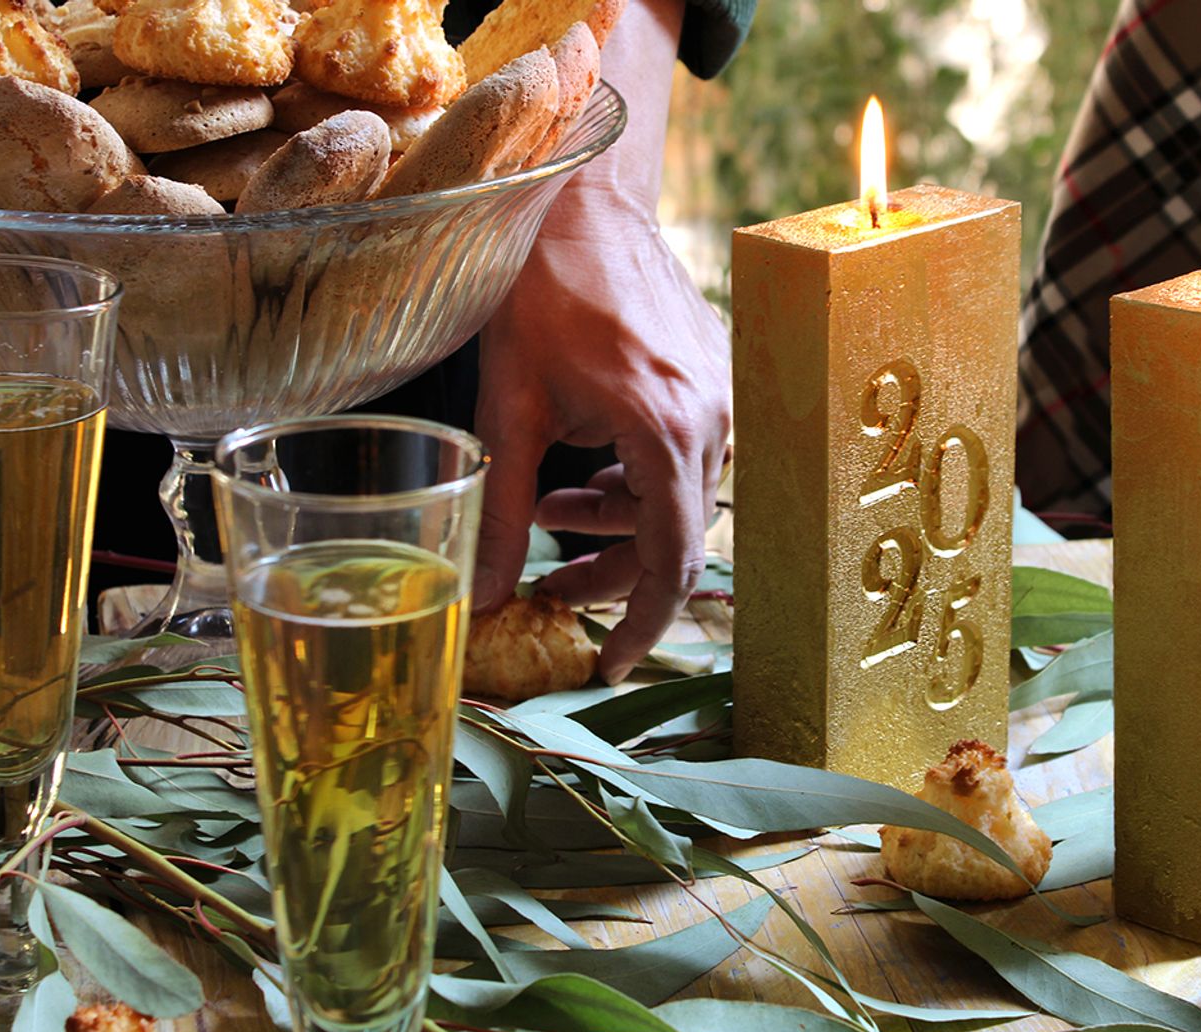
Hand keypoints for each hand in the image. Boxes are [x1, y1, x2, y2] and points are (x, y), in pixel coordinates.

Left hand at [472, 205, 728, 682]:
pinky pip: (685, 458)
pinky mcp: (712, 380)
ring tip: (550, 507)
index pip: (669, 562)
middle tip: (547, 589)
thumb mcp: (508, 406)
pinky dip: (635, 482)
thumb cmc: (541, 289)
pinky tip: (583, 470)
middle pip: (672, 538)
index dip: (640, 627)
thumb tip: (482, 598)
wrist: (584, 198)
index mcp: (664, 428)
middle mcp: (709, 418)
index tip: (605, 664)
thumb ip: (499, 511)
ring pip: (677, 499)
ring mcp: (719, 397)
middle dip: (610, 574)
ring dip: (616, 522)